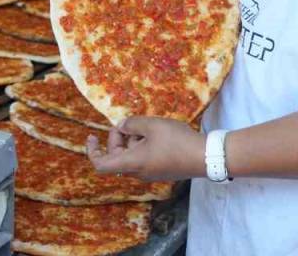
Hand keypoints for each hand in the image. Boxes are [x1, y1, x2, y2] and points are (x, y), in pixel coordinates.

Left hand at [86, 116, 204, 180]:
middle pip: (117, 158)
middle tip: (128, 123)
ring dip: (133, 141)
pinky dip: (143, 146)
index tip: (92, 136)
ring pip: (131, 157)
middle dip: (117, 139)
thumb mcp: (152, 125)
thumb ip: (133, 124)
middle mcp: (138, 173)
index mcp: (132, 163)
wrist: (205, 157)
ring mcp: (151, 174)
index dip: (92, 151)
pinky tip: (158, 134)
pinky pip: (144, 159)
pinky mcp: (162, 172)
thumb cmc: (176, 141)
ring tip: (148, 126)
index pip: (101, 164)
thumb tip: (122, 126)